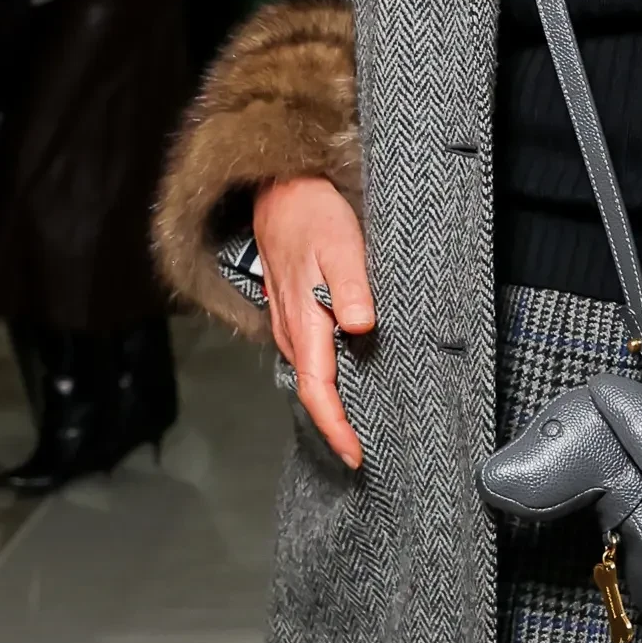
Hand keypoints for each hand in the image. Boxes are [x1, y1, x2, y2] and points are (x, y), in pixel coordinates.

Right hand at [254, 173, 373, 468]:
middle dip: (333, 424)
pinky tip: (342, 379)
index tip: (355, 454)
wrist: (280, 188)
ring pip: (308, 373)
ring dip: (329, 402)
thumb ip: (353, 286)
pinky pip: (306, 354)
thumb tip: (360, 326)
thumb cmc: (313, 213)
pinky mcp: (291, 311)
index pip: (318, 387)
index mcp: (304, 320)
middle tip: (361, 451)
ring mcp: (288, 321)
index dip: (334, 424)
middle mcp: (291, 328)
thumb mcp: (342, 244)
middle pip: (311, 389)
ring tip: (356, 424)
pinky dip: (323, 376)